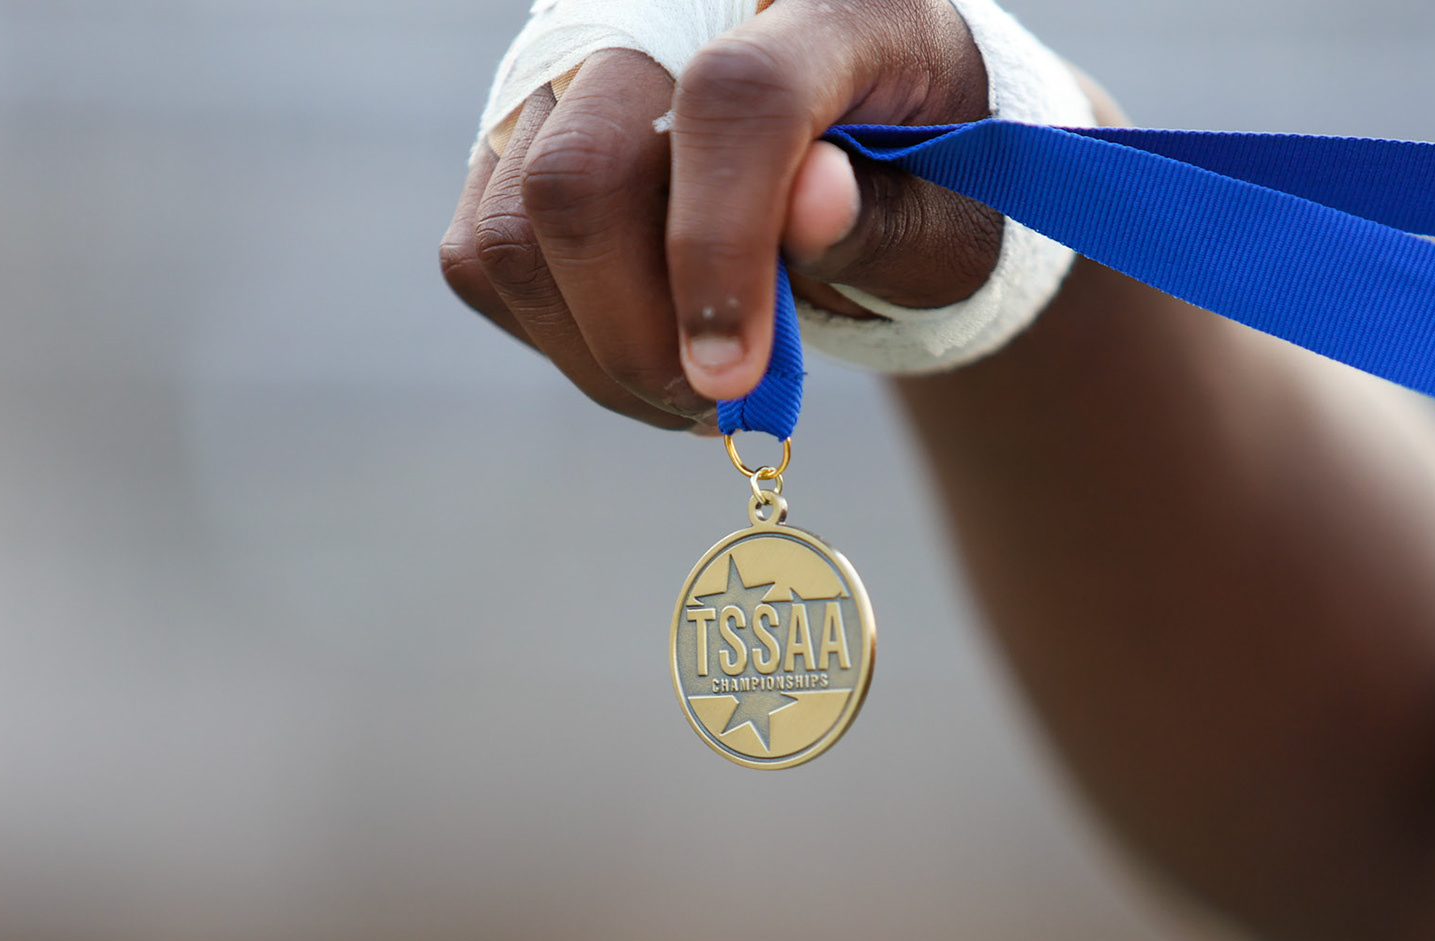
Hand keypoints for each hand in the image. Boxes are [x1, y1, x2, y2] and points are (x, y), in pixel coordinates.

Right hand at [440, 0, 1004, 427]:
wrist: (861, 145)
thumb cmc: (920, 183)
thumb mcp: (951, 210)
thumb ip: (892, 217)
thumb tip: (813, 207)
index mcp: (821, 2)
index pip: (734, 99)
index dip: (723, 245)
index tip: (738, 374)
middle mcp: (667, 6)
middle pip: (583, 171)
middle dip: (639, 334)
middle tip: (717, 405)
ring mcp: (572, 65)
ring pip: (514, 231)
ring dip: (599, 356)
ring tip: (692, 392)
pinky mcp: (512, 134)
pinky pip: (483, 259)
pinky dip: (558, 337)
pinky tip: (645, 349)